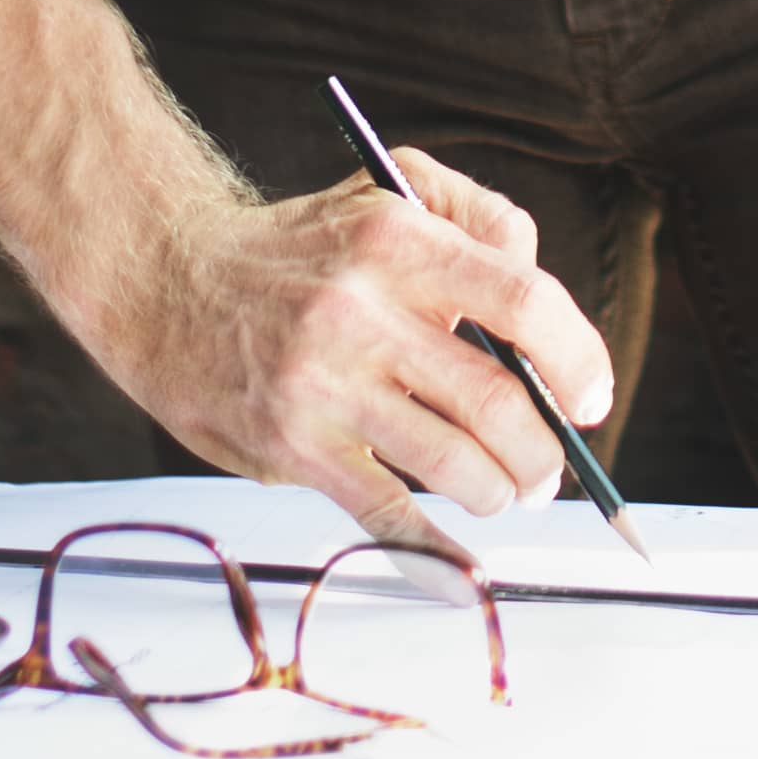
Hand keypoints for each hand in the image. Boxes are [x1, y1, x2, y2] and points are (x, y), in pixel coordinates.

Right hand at [77, 140, 621, 543]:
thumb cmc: (297, 246)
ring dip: (499, 492)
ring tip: (502, 492)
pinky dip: (438, 552)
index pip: (524, 300)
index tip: (591, 397)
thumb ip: (478, 219)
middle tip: (548, 469)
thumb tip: (541, 298)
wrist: (166, 280)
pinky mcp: (292, 447)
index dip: (577, 358)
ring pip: (453, 464)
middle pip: (496, 400)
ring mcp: (323, 386)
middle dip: (543, 451)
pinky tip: (465, 566)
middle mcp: (360, 312)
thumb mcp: (385, 193)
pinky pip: (385, 516)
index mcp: (397, 241)